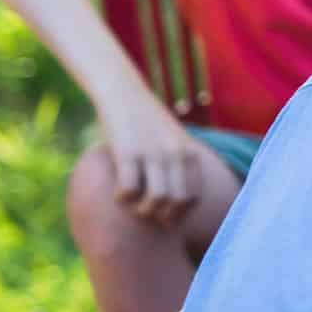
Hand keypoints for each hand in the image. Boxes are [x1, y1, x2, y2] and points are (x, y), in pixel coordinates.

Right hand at [98, 92, 203, 228]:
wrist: (123, 92)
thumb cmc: (146, 121)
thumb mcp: (172, 139)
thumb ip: (178, 163)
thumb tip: (173, 199)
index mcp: (190, 152)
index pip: (194, 196)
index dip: (180, 214)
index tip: (165, 218)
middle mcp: (176, 153)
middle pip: (179, 201)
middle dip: (162, 216)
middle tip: (146, 213)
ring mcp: (153, 152)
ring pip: (157, 199)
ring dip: (142, 210)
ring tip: (131, 206)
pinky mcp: (127, 151)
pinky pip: (129, 188)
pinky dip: (123, 199)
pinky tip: (117, 194)